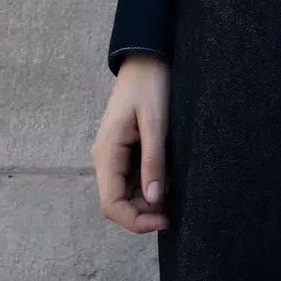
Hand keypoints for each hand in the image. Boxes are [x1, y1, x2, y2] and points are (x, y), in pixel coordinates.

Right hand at [92, 53, 170, 232]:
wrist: (145, 59)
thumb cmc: (150, 85)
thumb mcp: (155, 122)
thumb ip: (153, 160)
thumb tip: (153, 200)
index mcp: (106, 154)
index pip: (111, 205)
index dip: (135, 221)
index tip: (165, 219)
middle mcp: (105, 159)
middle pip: (118, 203)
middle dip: (144, 212)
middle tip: (175, 207)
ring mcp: (114, 156)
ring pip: (126, 193)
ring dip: (147, 200)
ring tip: (174, 192)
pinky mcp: (125, 151)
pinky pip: (133, 178)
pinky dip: (149, 185)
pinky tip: (168, 178)